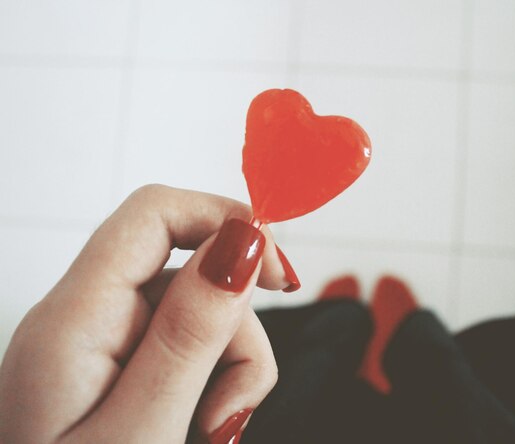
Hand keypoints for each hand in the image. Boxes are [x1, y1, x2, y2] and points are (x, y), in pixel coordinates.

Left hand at [0, 185, 296, 443]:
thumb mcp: (144, 435)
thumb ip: (190, 334)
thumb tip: (241, 240)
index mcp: (73, 321)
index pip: (154, 213)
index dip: (225, 219)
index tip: (280, 273)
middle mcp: (84, 318)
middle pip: (190, 270)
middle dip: (234, 330)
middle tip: (233, 409)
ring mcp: (105, 345)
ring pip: (200, 312)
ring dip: (230, 365)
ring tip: (214, 431)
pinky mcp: (125, 368)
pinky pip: (190, 346)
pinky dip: (215, 381)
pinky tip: (204, 427)